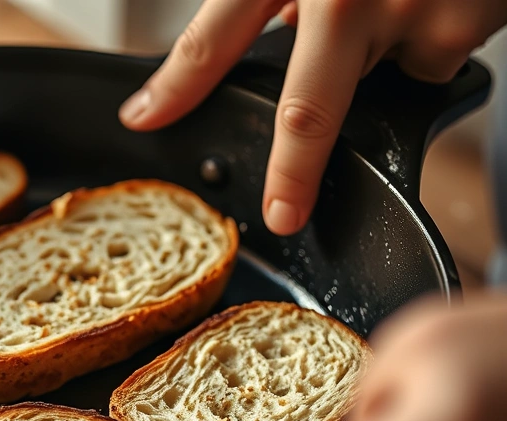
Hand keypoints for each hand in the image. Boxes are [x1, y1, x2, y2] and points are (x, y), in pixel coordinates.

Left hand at [119, 0, 506, 235]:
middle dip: (293, 172)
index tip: (145, 122)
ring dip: (375, 58)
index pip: (212, 40)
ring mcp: (410, 12)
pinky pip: (427, 59)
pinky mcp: (464, 27)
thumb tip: (256, 46)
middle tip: (283, 211)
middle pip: (307, 110)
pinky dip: (422, 41)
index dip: (175, 89)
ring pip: (378, 80)